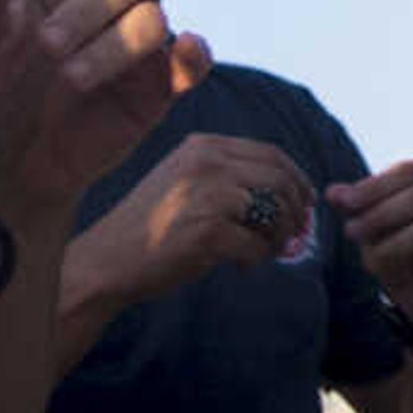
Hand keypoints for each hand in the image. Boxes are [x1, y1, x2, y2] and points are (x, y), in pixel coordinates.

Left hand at [0, 0, 216, 212]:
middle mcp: (106, 0)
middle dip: (85, 10)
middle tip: (45, 48)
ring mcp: (135, 45)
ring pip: (150, 20)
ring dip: (108, 50)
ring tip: (68, 80)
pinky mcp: (154, 90)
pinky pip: (190, 63)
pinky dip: (193, 55)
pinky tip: (183, 51)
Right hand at [67, 133, 318, 309]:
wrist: (106, 260)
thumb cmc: (149, 227)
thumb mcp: (184, 181)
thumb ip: (228, 178)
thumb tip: (289, 196)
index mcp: (203, 146)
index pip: (270, 153)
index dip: (296, 178)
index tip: (306, 201)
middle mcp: (208, 163)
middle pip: (279, 178)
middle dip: (296, 209)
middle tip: (296, 234)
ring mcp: (209, 196)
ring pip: (274, 212)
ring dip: (279, 237)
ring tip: (265, 252)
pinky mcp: (208, 232)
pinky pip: (256, 246)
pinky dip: (256, 260)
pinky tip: (241, 266)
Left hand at [331, 159, 412, 329]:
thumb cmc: (399, 249)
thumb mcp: (373, 227)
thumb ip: (357, 207)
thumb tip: (331, 193)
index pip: (408, 171)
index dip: (374, 186)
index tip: (343, 203)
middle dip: (383, 214)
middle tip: (352, 232)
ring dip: (399, 243)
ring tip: (372, 261)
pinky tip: (409, 271)